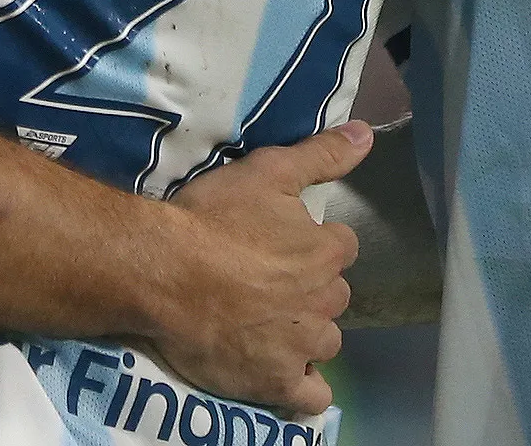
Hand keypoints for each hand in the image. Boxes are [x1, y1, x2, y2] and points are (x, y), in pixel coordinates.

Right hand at [143, 122, 367, 416]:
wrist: (164, 271)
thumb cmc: (212, 218)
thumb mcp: (265, 171)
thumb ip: (320, 156)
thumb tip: (367, 134)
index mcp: (325, 252)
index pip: (341, 246)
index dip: (314, 242)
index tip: (281, 242)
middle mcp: (324, 302)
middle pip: (333, 296)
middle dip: (309, 289)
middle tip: (266, 281)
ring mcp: (302, 347)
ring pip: (323, 342)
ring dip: (304, 333)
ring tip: (264, 323)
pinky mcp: (277, 383)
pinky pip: (311, 396)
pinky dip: (303, 386)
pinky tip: (283, 373)